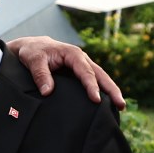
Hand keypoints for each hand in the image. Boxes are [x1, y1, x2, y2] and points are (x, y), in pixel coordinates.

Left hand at [7, 36, 125, 107]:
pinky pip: (95, 80)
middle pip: (100, 74)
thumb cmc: (33, 52)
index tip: (96, 100)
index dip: (91, 86)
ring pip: (101, 77)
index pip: (85, 72)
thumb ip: (40, 74)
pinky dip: (103, 90)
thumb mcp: (33, 60)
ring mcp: (83, 65)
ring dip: (111, 91)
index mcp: (72, 54)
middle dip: (111, 89)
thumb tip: (48, 91)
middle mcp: (81, 59)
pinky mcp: (81, 72)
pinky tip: (108, 103)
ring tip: (121, 106)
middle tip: (120, 104)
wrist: (32, 46)